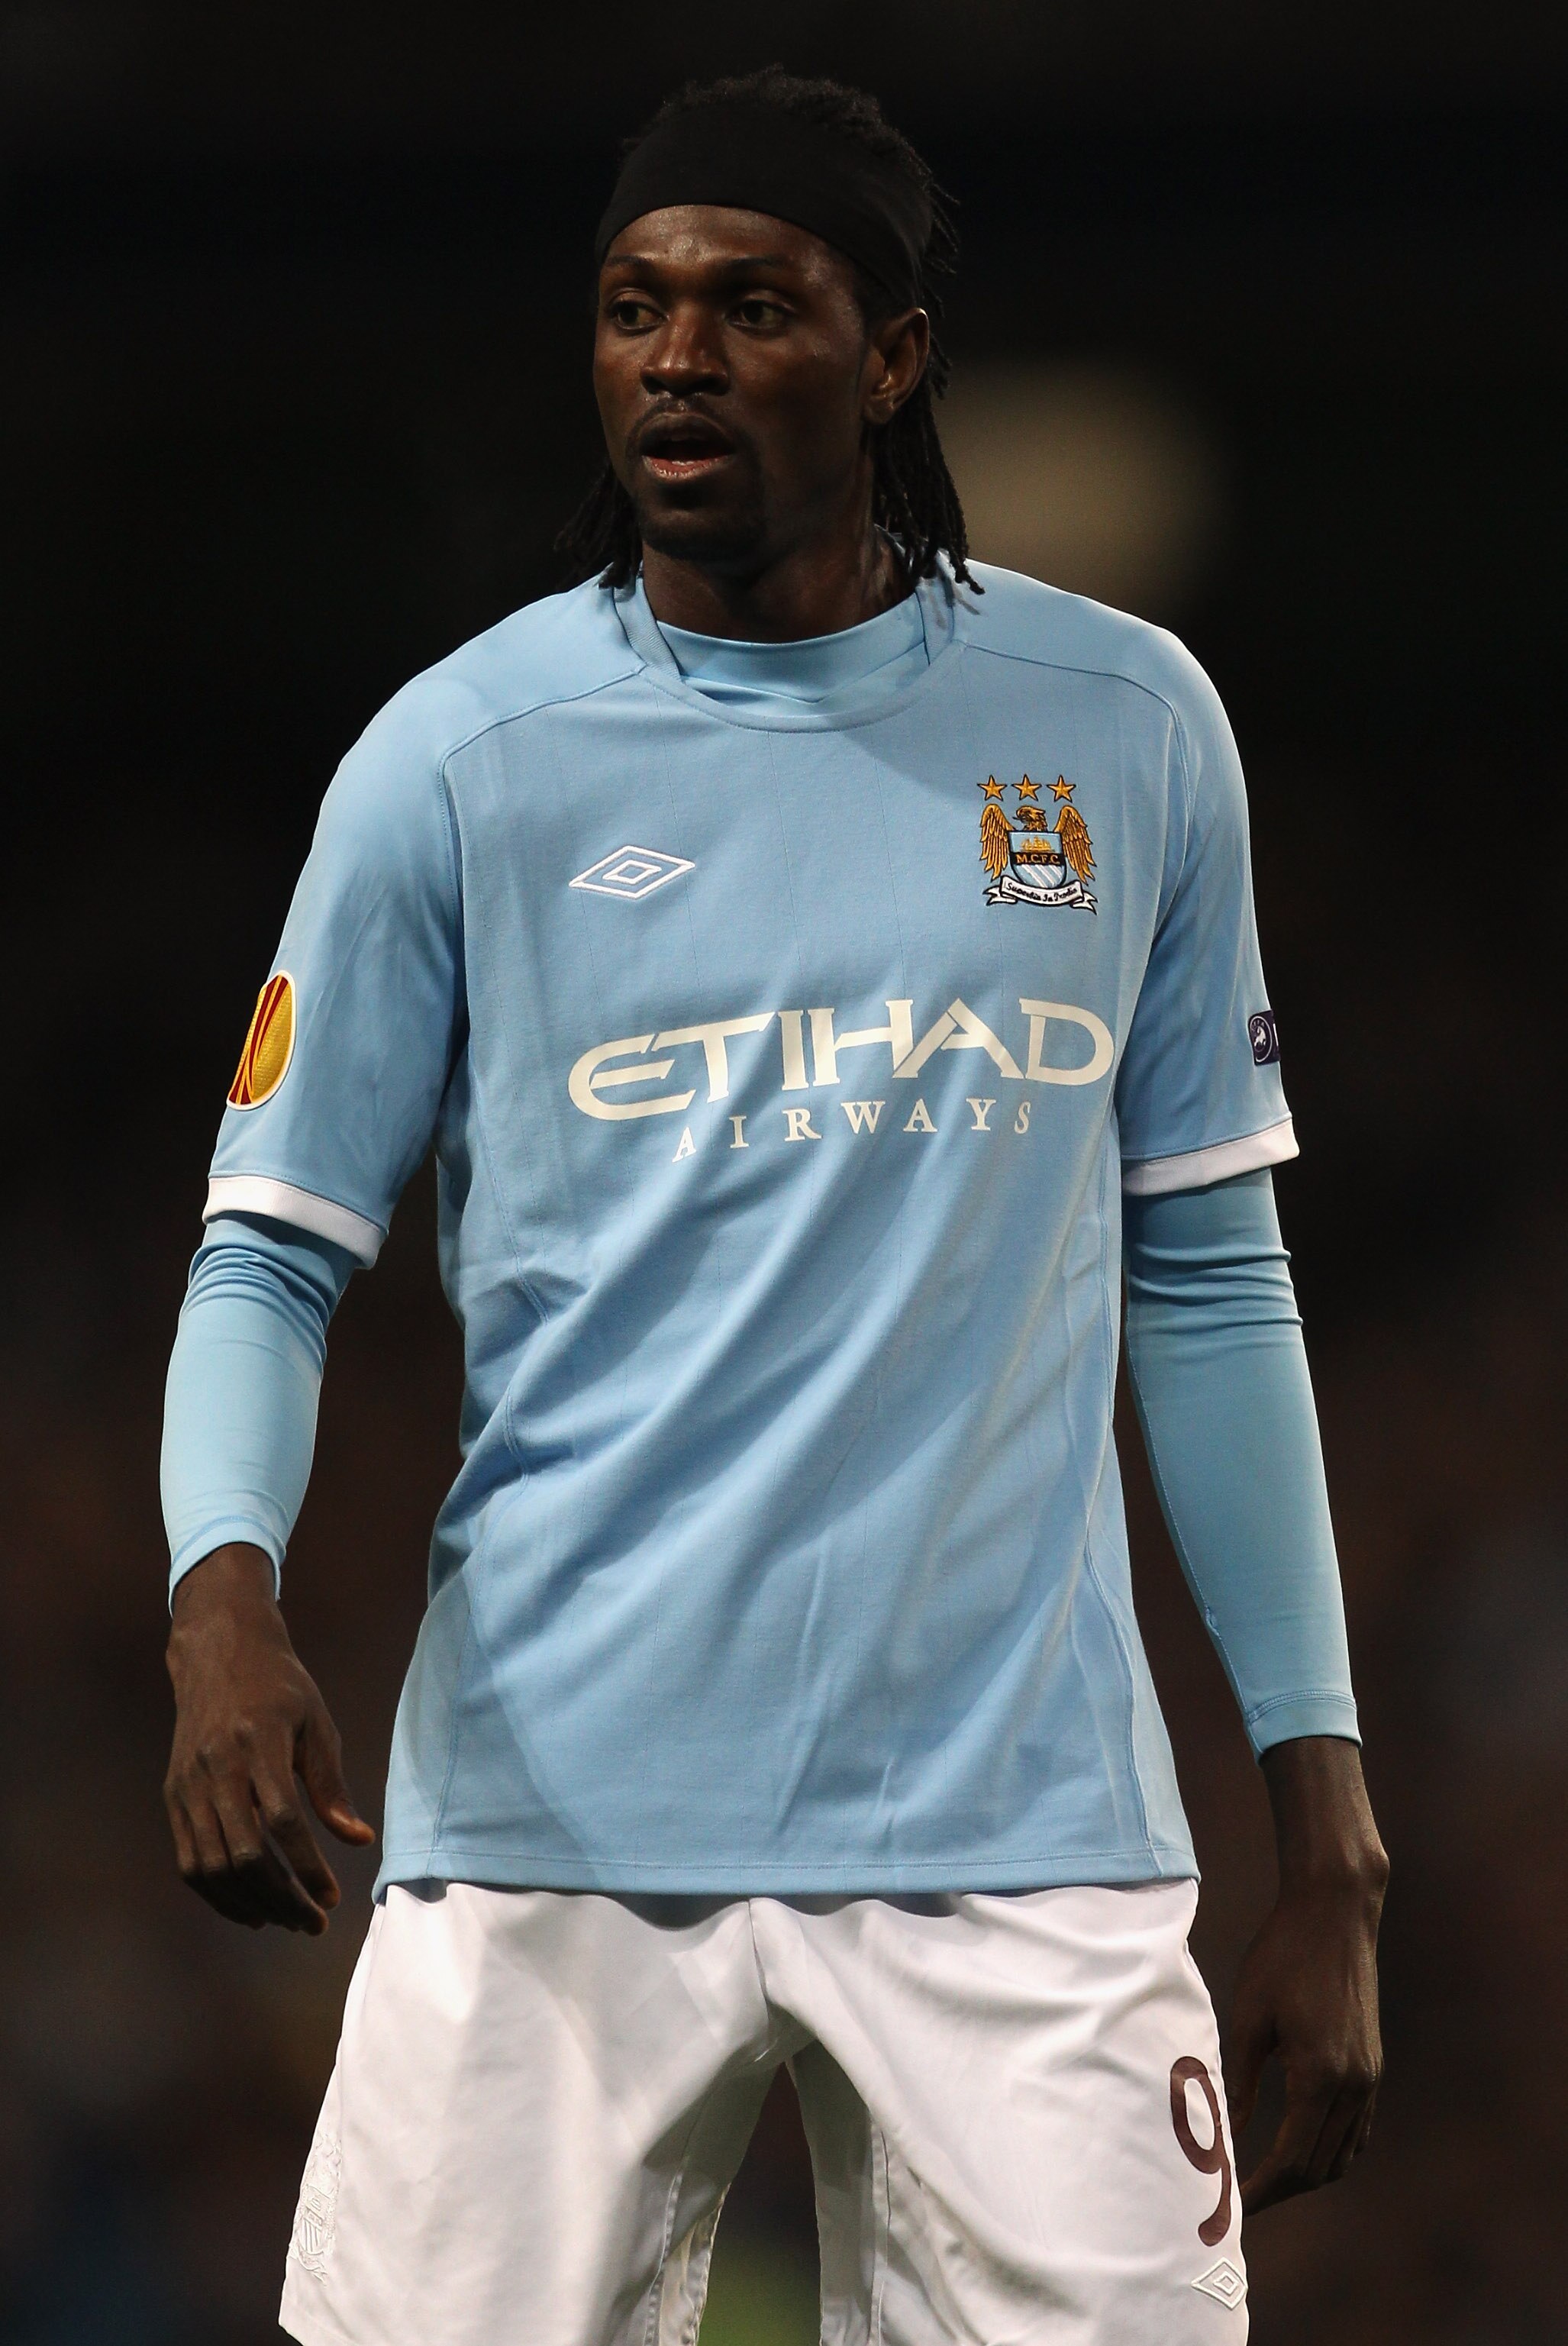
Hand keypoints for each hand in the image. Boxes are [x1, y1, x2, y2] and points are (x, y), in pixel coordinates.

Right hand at [163, 1543, 375, 1932]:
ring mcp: (188, 1784)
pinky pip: (189, 1860)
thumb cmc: (279, 1688)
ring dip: (250, 1904)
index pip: (282, 1822)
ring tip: (286, 1921)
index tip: (333, 1896)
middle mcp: (216, 1767)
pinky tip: (250, 1908)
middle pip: (244, 1854)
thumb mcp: (316, 1724)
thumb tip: (358, 1840)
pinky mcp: (173, 1796)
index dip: (308, 1867)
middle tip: (314, 1923)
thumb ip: (331, 1785)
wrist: (218, 1654)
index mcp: (258, 1744)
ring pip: (212, 1866)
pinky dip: (217, 1893)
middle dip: (282, 1899)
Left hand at [1227, 1735, 1387, 2214]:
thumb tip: (1223, 2136)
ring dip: (1307, 2174)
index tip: (1233, 2205)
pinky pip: (1357, 2130)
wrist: (1335, 1912)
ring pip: (1344, 2154)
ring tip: (1266, 2179)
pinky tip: (1303, 2148)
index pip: (1292, 2160)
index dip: (1261, 2188)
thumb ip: (1240, 2083)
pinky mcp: (1374, 2066)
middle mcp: (1354, 2085)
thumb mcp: (1249, 2018)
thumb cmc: (1283, 1956)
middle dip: (1281, 2189)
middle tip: (1242, 2198)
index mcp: (1320, 2076)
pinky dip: (1331, 2151)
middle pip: (1320, 2167)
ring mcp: (1370, 2077)